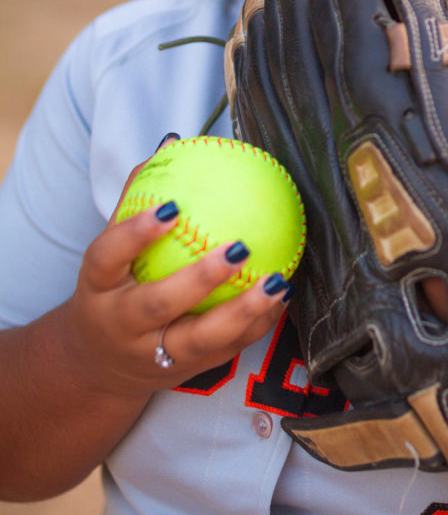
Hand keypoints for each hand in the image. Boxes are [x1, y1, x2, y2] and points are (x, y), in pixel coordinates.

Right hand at [63, 147, 290, 398]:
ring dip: (242, 312)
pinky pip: (227, 349)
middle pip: (158, 304)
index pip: (108, 256)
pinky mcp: (185, 371)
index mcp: (98, 287)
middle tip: (239, 247)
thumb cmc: (112, 288)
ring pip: (200, 338)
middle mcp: (122, 323)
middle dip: (199, 279)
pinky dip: (256, 325)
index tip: (171, 207)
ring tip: (276, 282)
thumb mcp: (109, 250)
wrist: (97, 365)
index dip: (135, 234)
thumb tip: (172, 142)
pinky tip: (283, 296)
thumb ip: (136, 197)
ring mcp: (153, 353)